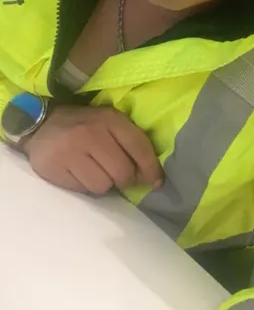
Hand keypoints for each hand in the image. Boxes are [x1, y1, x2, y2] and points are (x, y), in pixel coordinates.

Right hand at [23, 105, 163, 194]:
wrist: (42, 124)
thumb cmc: (84, 126)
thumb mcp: (109, 123)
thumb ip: (131, 143)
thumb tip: (152, 177)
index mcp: (110, 119)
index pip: (139, 146)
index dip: (151, 168)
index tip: (156, 182)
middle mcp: (91, 133)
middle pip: (123, 173)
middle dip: (124, 179)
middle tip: (116, 174)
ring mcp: (71, 151)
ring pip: (103, 186)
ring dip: (103, 184)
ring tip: (94, 170)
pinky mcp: (55, 168)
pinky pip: (83, 190)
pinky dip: (85, 186)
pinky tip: (79, 172)